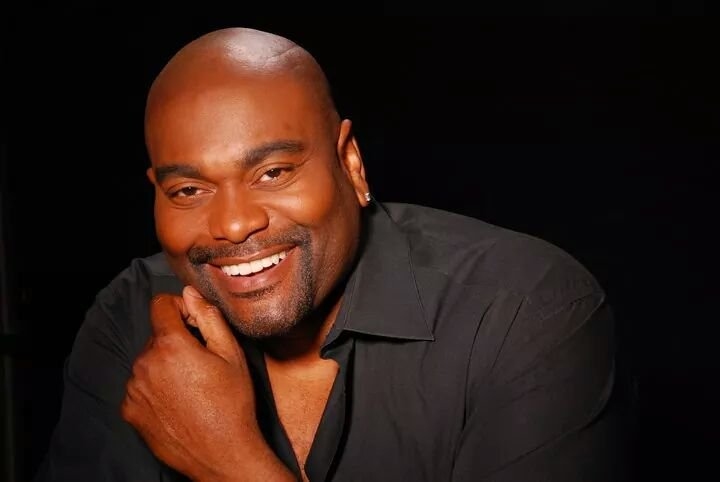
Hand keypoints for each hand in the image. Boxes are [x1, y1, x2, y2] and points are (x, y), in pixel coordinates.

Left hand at [121, 286, 293, 480]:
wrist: (222, 454)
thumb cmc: (232, 404)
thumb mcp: (231, 354)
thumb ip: (209, 317)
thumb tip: (190, 293)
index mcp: (170, 346)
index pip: (160, 305)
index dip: (180, 308)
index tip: (195, 324)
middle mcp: (144, 364)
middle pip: (156, 336)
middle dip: (176, 341)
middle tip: (202, 363)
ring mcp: (134, 390)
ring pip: (148, 362)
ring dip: (165, 365)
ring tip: (192, 387)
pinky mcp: (130, 411)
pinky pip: (140, 386)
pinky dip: (155, 388)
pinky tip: (179, 403)